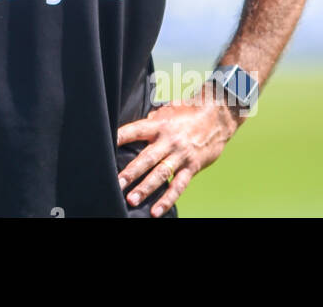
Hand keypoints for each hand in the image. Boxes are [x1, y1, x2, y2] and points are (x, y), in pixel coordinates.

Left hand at [115, 97, 238, 216]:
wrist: (218, 116)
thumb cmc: (188, 112)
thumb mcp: (167, 112)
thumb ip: (150, 123)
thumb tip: (132, 131)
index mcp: (158, 125)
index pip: (134, 130)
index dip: (119, 137)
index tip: (104, 145)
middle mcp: (169, 140)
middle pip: (147, 157)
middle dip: (131, 172)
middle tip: (117, 183)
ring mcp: (181, 154)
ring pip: (161, 174)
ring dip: (145, 188)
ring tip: (131, 199)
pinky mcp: (192, 166)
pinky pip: (178, 186)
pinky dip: (167, 200)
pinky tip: (156, 211)